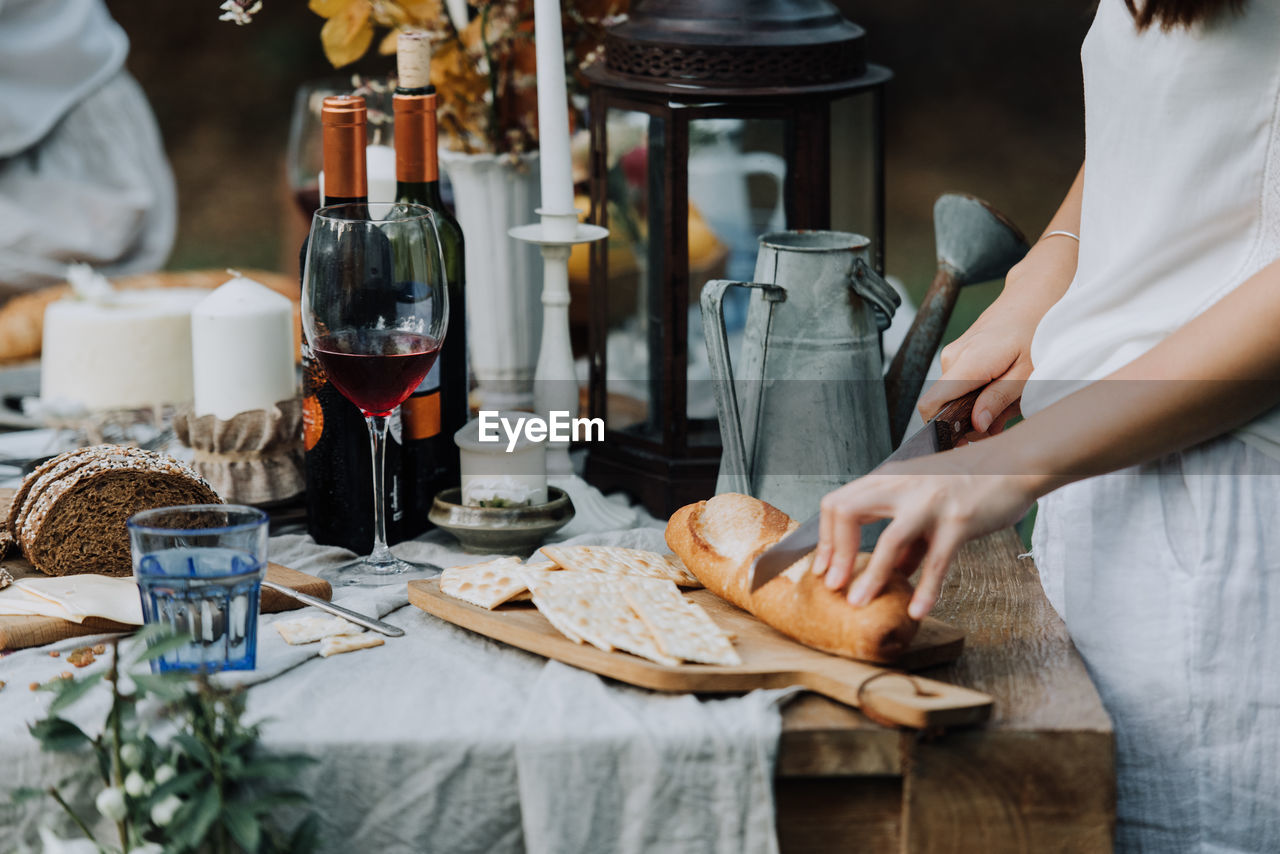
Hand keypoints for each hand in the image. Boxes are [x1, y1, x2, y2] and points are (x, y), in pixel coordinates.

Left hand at [809, 447, 1036, 618]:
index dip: (824, 537)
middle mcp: (903, 486)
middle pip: (847, 512)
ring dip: (870, 576)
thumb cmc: (971, 481)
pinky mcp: (959, 520)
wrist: (1017, 462)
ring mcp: (930, 502)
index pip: (838, 502)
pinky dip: (926, 589)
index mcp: (889, 479)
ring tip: (859, 602)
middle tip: (831, 586)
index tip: (822, 567)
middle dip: (833, 552)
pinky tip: (918, 610)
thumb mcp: (927, 500)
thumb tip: (895, 572)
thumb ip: (909, 537)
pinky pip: (937, 561)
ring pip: (890, 541)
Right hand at [917, 242, 1075, 436]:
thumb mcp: (1028, 372)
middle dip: (972, 421)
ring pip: (957, 395)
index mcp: (967, 363)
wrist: (1037, 292)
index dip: (941, 429)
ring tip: (1012, 401)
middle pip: (946, 404)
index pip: (930, 404)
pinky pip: (963, 382)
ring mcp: (955, 353)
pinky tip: (1006, 387)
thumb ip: (998, 400)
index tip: (965, 441)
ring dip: (981, 406)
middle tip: (1005, 422)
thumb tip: (975, 425)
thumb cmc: (1037, 329)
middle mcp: (953, 358)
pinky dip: (982, 392)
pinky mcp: (962, 352)